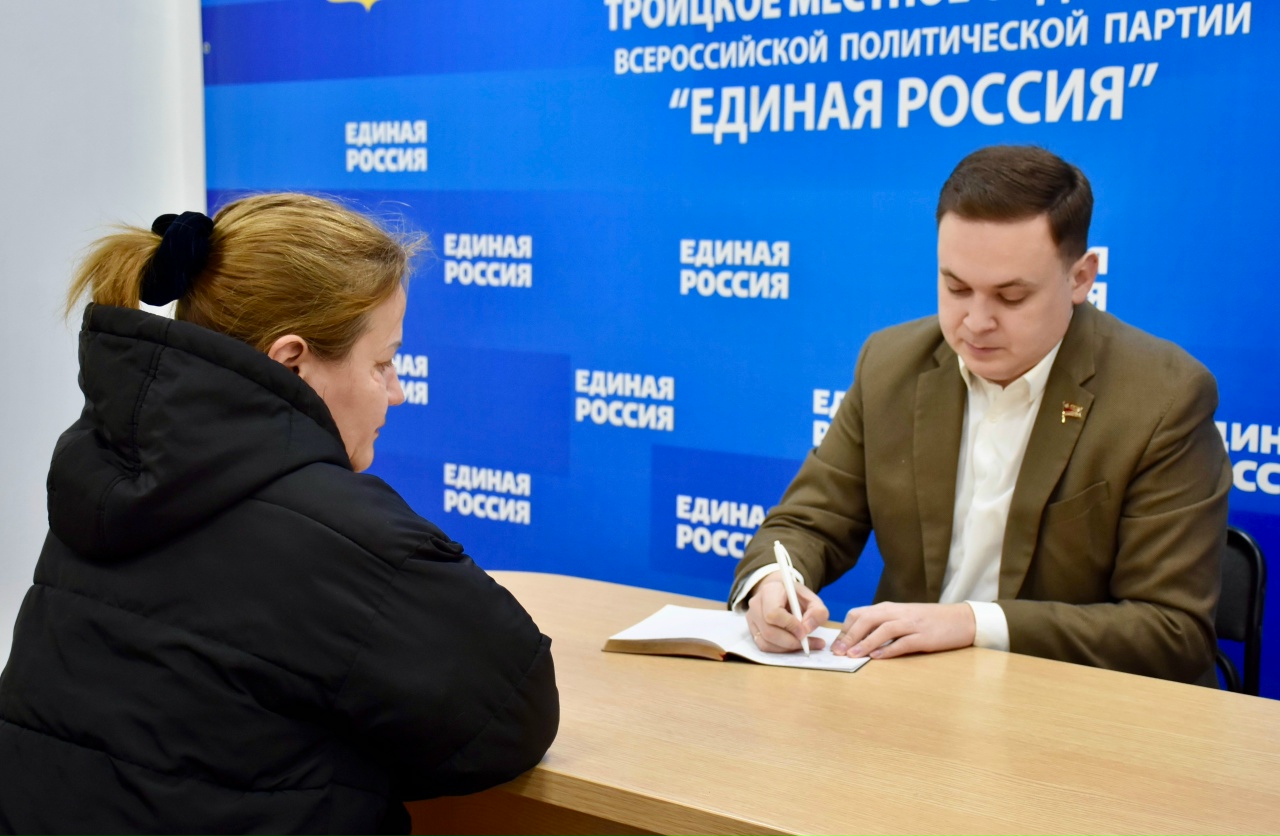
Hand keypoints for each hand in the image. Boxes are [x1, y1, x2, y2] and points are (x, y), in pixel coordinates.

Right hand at [746, 574, 828, 652]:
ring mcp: (751, 618)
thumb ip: (817, 612)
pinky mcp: (752, 630)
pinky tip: (794, 645)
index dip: (790, 626)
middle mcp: (756, 604)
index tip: (804, 631)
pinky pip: (764, 646)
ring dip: (787, 648)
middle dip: (791, 641)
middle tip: (807, 643)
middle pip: (769, 631)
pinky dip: (781, 650)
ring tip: (805, 645)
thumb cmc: (796, 597)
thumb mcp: (813, 600)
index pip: (774, 613)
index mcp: (769, 591)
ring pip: (766, 642)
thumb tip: (807, 629)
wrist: (780, 594)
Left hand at [830, 602, 975, 658]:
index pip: (858, 614)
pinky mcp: (924, 637)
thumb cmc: (927, 620)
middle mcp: (897, 613)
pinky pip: (903, 642)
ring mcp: (911, 624)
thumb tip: (857, 639)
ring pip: (883, 630)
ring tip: (853, 656)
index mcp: (889, 608)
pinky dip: (889, 650)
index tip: (836, 644)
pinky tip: (878, 657)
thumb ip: (882, 624)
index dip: (845, 629)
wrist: (960, 619)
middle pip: (867, 620)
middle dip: (850, 636)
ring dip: (866, 643)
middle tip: (838, 652)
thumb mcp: (901, 617)